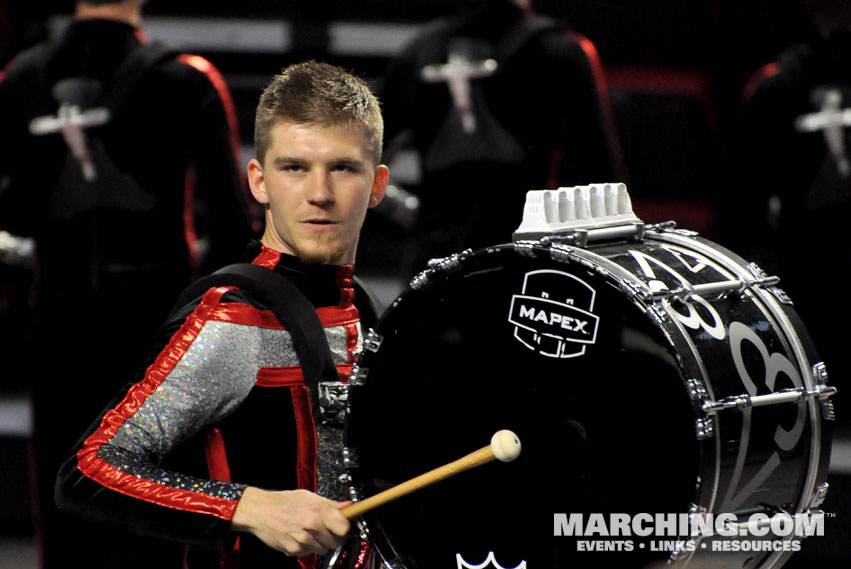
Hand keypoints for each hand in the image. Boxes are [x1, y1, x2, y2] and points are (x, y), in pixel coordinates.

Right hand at [231, 487, 351, 555]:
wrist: (260, 511)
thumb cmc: (284, 502)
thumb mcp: (309, 497)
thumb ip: (331, 504)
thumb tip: (349, 506)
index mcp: (317, 511)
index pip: (344, 527)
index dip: (346, 526)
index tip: (345, 524)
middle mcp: (311, 527)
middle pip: (336, 541)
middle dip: (333, 535)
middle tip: (326, 527)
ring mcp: (302, 541)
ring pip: (323, 549)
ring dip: (320, 542)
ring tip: (310, 531)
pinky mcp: (293, 550)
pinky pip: (309, 552)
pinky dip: (308, 547)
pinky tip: (300, 536)